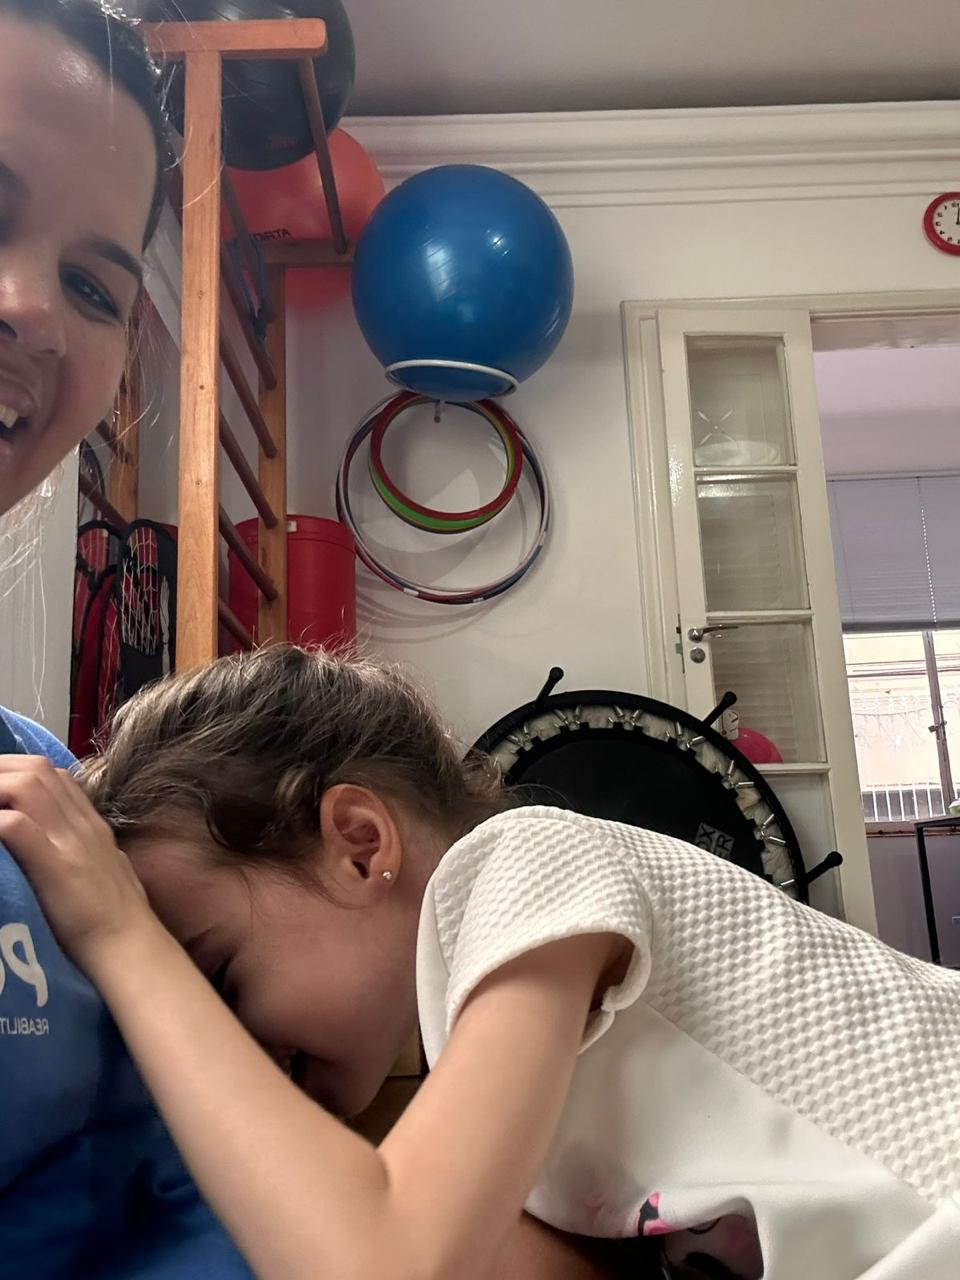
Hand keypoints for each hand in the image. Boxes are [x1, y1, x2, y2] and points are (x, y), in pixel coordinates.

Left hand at [0, 755, 155, 970]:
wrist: (130, 947)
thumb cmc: (115, 918)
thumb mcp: (106, 868)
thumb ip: (83, 849)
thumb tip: (55, 844)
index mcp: (91, 825)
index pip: (54, 775)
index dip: (18, 771)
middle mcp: (82, 824)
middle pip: (37, 770)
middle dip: (0, 770)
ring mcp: (71, 842)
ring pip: (28, 784)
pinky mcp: (56, 866)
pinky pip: (16, 826)